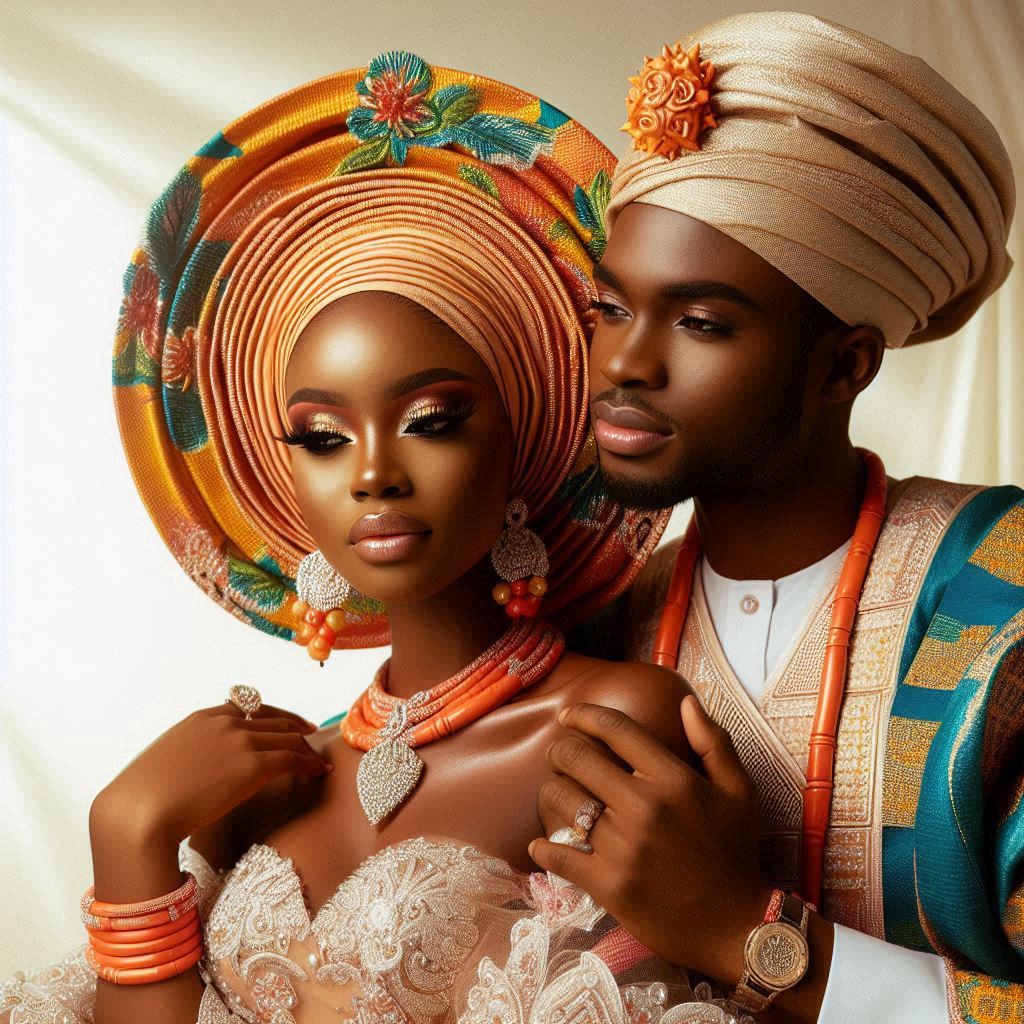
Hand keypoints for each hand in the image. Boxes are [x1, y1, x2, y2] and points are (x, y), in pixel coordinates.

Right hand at [90, 700, 331, 847]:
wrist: (139, 814)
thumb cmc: (140, 800)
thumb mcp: (164, 763)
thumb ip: (187, 756)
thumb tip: (195, 772)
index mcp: (201, 719)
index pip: (246, 708)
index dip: (268, 715)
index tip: (281, 722)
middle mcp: (224, 723)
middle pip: (272, 719)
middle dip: (293, 728)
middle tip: (309, 735)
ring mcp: (240, 742)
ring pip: (287, 737)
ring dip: (305, 747)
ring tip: (316, 759)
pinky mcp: (253, 765)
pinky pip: (291, 759)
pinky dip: (308, 763)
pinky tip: (317, 771)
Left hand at [529, 696, 771, 985]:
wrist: (735, 927)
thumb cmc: (735, 854)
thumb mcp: (739, 792)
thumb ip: (713, 742)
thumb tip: (685, 703)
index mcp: (673, 779)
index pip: (615, 729)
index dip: (584, 715)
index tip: (568, 716)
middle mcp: (644, 806)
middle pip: (576, 757)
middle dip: (560, 750)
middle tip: (559, 757)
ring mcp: (623, 846)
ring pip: (560, 799)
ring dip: (550, 792)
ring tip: (556, 796)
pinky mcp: (608, 884)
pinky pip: (557, 854)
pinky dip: (542, 847)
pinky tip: (542, 844)